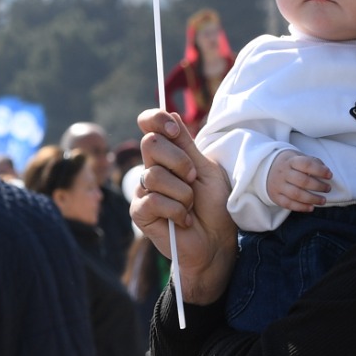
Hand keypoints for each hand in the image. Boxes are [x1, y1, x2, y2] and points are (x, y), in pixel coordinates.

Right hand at [131, 109, 238, 304]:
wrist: (216, 242)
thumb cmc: (215, 207)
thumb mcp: (207, 170)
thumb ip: (187, 145)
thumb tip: (171, 113)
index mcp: (168, 155)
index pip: (150, 126)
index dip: (156, 119)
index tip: (173, 129)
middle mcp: (151, 169)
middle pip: (150, 144)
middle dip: (179, 161)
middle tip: (193, 180)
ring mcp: (143, 191)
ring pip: (154, 175)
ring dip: (182, 193)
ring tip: (190, 206)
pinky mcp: (139, 212)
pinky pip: (153, 200)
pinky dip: (176, 210)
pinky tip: (183, 220)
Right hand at [264, 151, 332, 213]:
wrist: (266, 169)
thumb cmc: (290, 164)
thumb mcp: (299, 157)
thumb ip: (313, 162)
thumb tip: (325, 171)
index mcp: (290, 161)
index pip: (306, 164)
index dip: (320, 170)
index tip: (329, 175)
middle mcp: (283, 173)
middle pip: (302, 181)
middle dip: (318, 186)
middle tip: (328, 189)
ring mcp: (278, 185)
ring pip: (296, 194)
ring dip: (312, 199)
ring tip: (323, 200)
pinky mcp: (275, 196)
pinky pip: (288, 204)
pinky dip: (301, 207)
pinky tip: (311, 207)